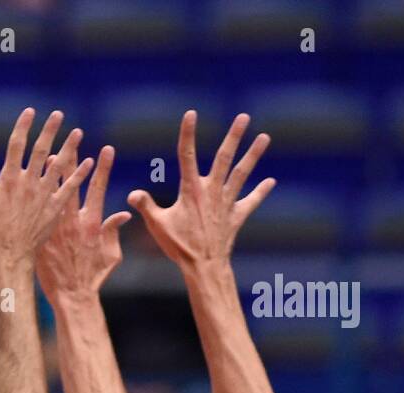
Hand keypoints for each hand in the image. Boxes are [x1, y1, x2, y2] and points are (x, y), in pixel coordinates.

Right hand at [0, 108, 84, 265]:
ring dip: (69, 147)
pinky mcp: (54, 209)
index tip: (30, 111)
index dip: (23, 126)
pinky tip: (88, 162)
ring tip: (77, 132)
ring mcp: (44, 195)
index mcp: (8, 179)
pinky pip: (70, 188)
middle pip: (41, 150)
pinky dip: (79, 174)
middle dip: (50, 130)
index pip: (16, 145)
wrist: (9, 258)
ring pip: (59, 165)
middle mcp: (28, 183)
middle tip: (58, 114)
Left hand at [38, 145, 130, 297]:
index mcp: (91, 222)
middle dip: (74, 159)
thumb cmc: (93, 278)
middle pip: (71, 183)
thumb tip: (125, 213)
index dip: (103, 168)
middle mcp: (72, 221)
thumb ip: (114, 232)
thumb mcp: (112, 255)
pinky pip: (38, 212)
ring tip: (50, 151)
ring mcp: (55, 228)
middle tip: (74, 137)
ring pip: (52, 194)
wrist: (71, 296)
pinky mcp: (41, 236)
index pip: (98, 187)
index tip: (107, 148)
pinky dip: (37, 197)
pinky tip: (33, 184)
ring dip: (52, 173)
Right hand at [128, 111, 275, 266]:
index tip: (190, 114)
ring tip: (264, 137)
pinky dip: (261, 192)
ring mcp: (226, 203)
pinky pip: (250, 201)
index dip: (187, 134)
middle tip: (243, 117)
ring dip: (253, 155)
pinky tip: (271, 181)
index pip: (187, 155)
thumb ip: (145, 206)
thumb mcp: (157, 225)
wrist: (204, 266)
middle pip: (224, 158)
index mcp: (191, 190)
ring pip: (242, 173)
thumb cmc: (179, 246)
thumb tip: (133, 194)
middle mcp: (212, 191)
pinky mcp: (236, 216)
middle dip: (234, 136)